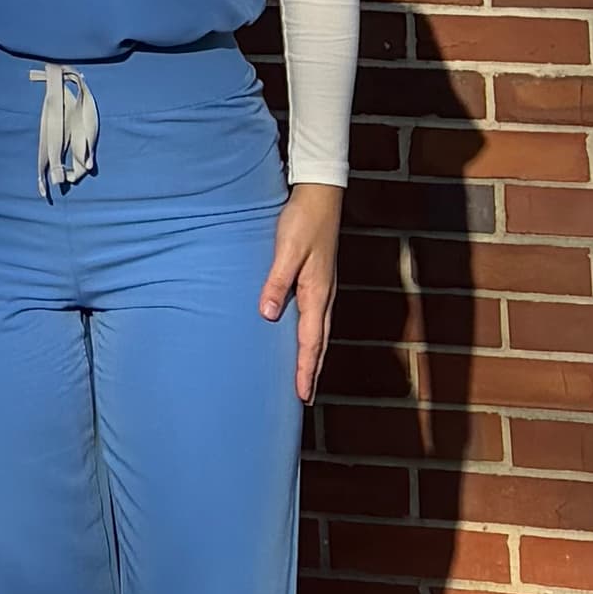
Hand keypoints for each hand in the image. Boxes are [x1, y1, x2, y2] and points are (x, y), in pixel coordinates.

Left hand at [260, 184, 343, 402]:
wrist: (320, 196)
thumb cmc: (302, 221)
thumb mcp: (286, 251)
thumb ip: (277, 283)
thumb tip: (268, 315)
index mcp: (318, 294)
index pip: (311, 342)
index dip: (306, 369)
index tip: (302, 395)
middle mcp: (324, 296)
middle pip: (319, 343)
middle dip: (312, 371)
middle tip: (305, 397)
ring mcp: (322, 289)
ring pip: (318, 332)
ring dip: (312, 356)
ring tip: (305, 377)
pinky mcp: (318, 280)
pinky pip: (314, 318)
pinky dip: (310, 336)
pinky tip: (301, 339)